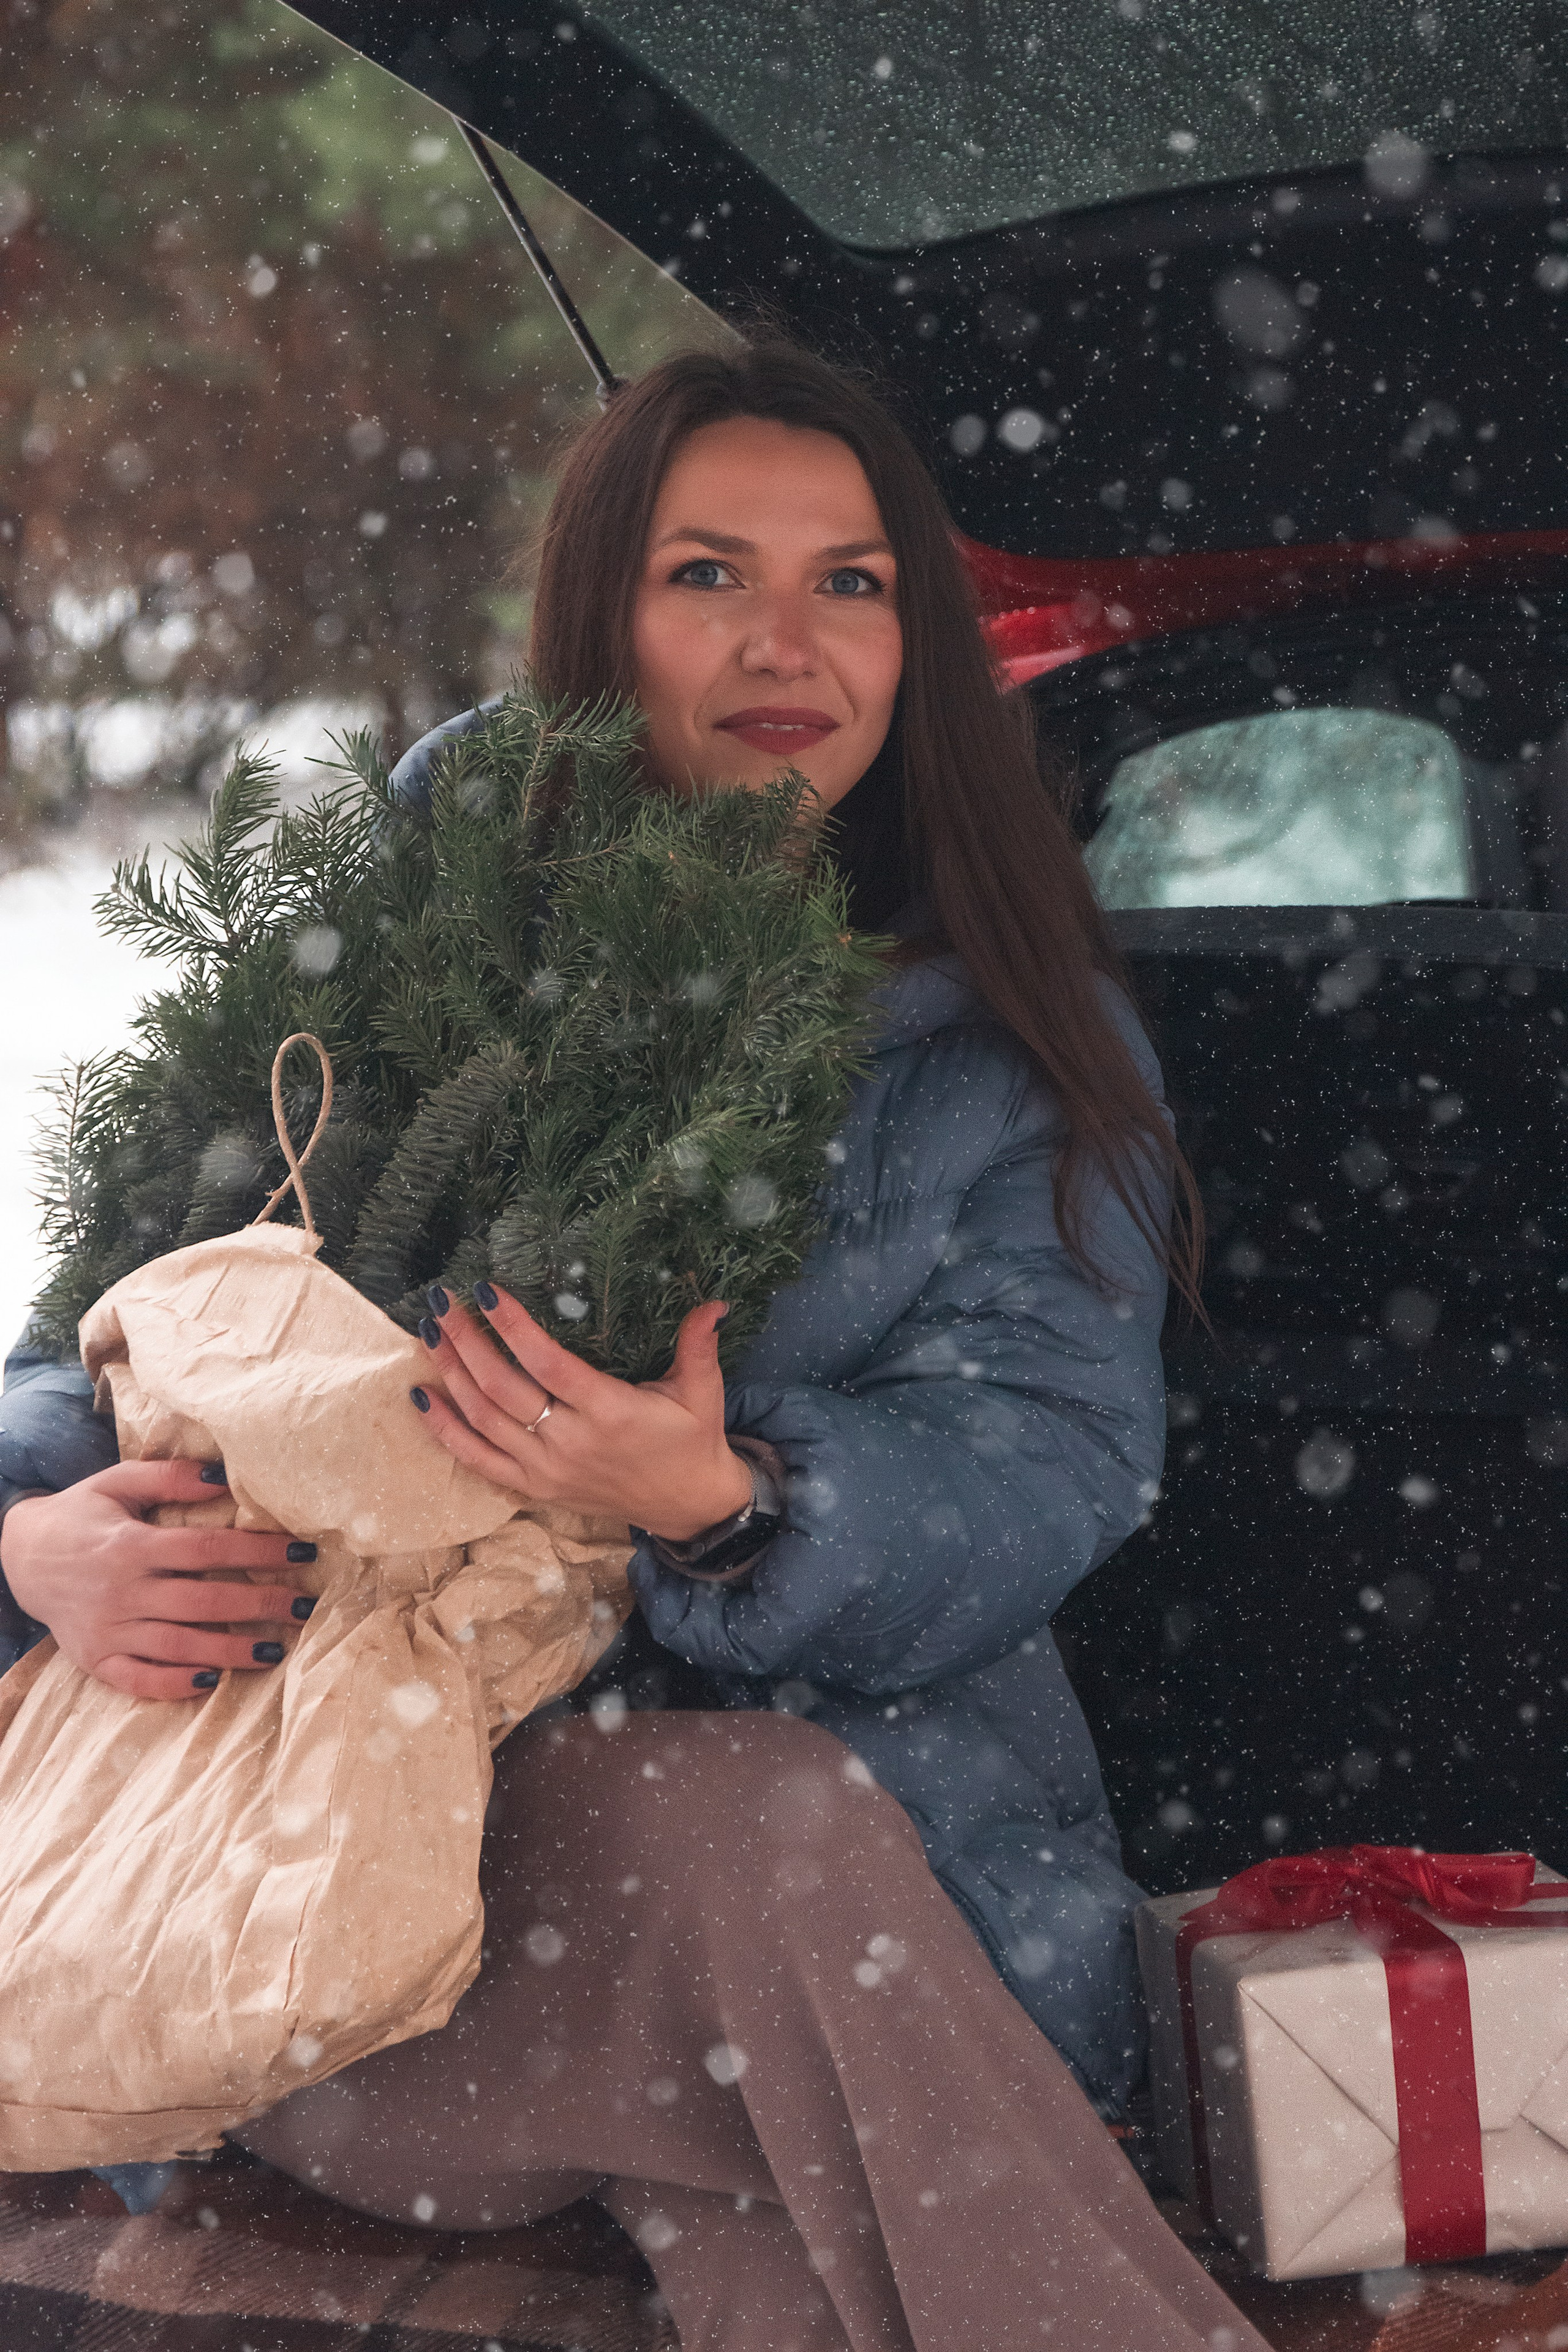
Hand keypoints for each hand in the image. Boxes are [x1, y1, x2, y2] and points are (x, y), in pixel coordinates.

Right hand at [0, 1461, 317, 1700]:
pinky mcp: (95, 1659)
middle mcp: (122, 1591)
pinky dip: (175, 1685)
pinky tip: (213, 1682)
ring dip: (230, 1651)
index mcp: (132, 1545)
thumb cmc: (82, 1514)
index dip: (259, 1551)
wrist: (19, 1555)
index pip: (208, 1549)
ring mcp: (107, 1630)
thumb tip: (223, 1476)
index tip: (303, 1553)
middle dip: (260, 1605)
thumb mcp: (118, 1482)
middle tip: (305, 1607)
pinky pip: (139, 1680)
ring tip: (276, 1650)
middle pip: (203, 1601)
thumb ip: (169, 1477)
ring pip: (178, 1646)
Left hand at [412, 1282, 753, 1540]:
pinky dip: (445, 1431)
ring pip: (484, 1419)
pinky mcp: (535, 1489)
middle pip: (502, 1388)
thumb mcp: (702, 1391)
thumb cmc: (693, 1441)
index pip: (548, 1362)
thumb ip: (698, 1345)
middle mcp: (571, 1442)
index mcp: (610, 1411)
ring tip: (429, 1334)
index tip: (485, 1290)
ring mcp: (547, 1469)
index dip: (512, 1326)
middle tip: (442, 1304)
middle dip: (466, 1342)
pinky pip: (478, 1460)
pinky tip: (422, 1398)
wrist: (687, 1506)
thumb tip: (715, 1301)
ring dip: (451, 1374)